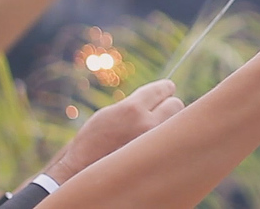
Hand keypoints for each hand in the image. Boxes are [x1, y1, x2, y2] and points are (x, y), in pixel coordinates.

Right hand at [44, 80, 184, 183]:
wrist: (82, 169)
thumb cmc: (94, 139)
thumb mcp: (111, 112)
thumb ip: (136, 103)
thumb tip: (159, 97)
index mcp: (132, 109)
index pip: (164, 89)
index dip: (166, 88)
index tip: (167, 89)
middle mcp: (146, 124)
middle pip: (177, 104)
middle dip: (169, 105)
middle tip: (160, 110)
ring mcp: (153, 142)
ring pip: (176, 124)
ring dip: (169, 123)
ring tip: (153, 129)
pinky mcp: (156, 157)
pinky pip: (171, 141)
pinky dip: (166, 139)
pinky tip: (154, 142)